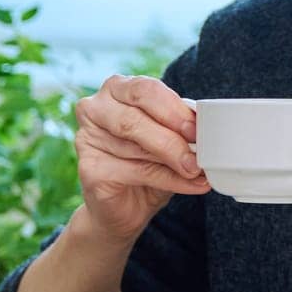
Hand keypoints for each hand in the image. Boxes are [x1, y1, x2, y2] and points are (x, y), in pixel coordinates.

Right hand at [73, 73, 207, 244]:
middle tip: (198, 154)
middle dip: (172, 138)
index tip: (196, 128)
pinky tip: (189, 184)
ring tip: (198, 171)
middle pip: (135, 119)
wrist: (127, 203)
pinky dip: (170, 180)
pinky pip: (137, 172)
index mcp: (117, 89)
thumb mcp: (169, 136)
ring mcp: (87, 138)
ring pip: (137, 148)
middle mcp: (95, 108)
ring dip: (175, 162)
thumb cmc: (149, 160)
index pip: (145, 90)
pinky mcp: (90, 169)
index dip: (173, 109)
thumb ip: (180, 127)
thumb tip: (204, 129)